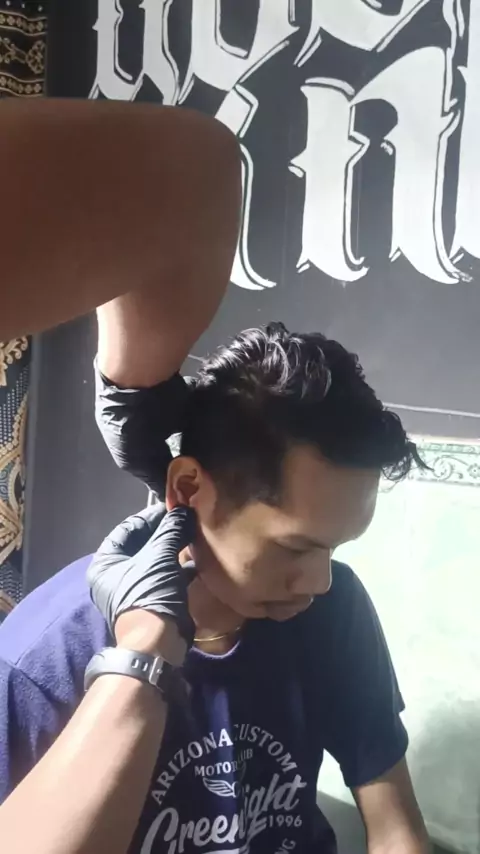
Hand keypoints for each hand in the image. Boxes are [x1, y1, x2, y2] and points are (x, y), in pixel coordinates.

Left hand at [87, 505, 195, 660]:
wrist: (157, 642)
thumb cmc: (150, 593)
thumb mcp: (160, 555)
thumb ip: (171, 530)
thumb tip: (183, 510)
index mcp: (106, 561)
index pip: (129, 527)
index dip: (152, 515)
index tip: (175, 507)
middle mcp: (114, 574)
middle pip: (142, 543)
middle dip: (165, 532)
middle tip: (187, 520)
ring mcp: (133, 589)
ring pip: (155, 560)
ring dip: (174, 549)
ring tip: (194, 536)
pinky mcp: (151, 600)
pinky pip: (164, 576)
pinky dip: (178, 568)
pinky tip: (197, 560)